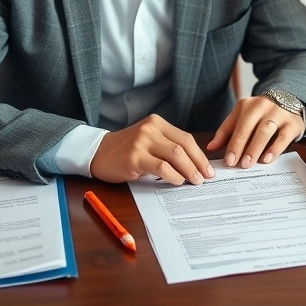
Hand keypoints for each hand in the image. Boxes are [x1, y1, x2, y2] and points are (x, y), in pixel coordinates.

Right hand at [89, 114, 213, 184]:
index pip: (186, 138)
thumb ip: (167, 147)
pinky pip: (161, 167)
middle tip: (206, 178)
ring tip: (195, 181)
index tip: (209, 169)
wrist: (97, 153)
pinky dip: (173, 176)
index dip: (200, 155)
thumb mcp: (148, 142)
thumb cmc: (126, 151)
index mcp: (157, 123)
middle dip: (198, 164)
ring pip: (175, 155)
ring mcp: (141, 142)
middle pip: (183, 146)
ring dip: (189, 171)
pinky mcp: (134, 157)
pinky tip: (177, 181)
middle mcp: (150, 129)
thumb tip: (194, 165)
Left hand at [207, 95, 305, 167]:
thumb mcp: (242, 117)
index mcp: (246, 106)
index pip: (236, 126)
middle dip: (241, 147)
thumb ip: (227, 132)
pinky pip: (283, 137)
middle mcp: (261, 107)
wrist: (290, 101)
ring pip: (265, 131)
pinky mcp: (292, 123)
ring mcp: (278, 114)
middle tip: (238, 164)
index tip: (228, 161)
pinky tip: (267, 159)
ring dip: (255, 148)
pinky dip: (275, 149)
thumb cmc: (261, 114)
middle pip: (248, 128)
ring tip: (249, 163)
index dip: (232, 144)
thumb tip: (211, 147)